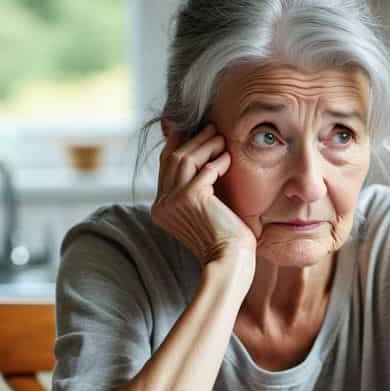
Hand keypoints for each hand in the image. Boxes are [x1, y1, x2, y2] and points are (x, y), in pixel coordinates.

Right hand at [151, 124, 256, 268]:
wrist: (229, 261)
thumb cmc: (222, 239)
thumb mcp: (200, 212)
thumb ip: (192, 191)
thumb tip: (198, 158)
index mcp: (160, 209)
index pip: (164, 167)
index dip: (176, 145)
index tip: (189, 130)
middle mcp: (162, 204)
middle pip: (173, 159)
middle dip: (192, 140)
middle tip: (210, 129)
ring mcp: (174, 201)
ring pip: (185, 159)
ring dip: (204, 145)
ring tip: (220, 139)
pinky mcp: (191, 198)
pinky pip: (205, 169)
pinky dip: (217, 161)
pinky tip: (228, 158)